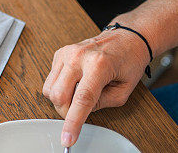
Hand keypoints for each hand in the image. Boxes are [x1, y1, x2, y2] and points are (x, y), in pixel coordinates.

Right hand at [43, 29, 150, 147]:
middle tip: (82, 110)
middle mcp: (78, 56)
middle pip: (58, 95)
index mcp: (98, 65)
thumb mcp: (123, 90)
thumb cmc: (128, 62)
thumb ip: (102, 104)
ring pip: (49, 89)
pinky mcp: (59, 53)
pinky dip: (60, 87)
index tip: (67, 138)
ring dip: (62, 99)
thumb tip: (81, 111)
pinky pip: (50, 80)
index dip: (73, 122)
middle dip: (67, 111)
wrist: (125, 38)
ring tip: (79, 93)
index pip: (81, 99)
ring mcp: (66, 53)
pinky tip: (75, 82)